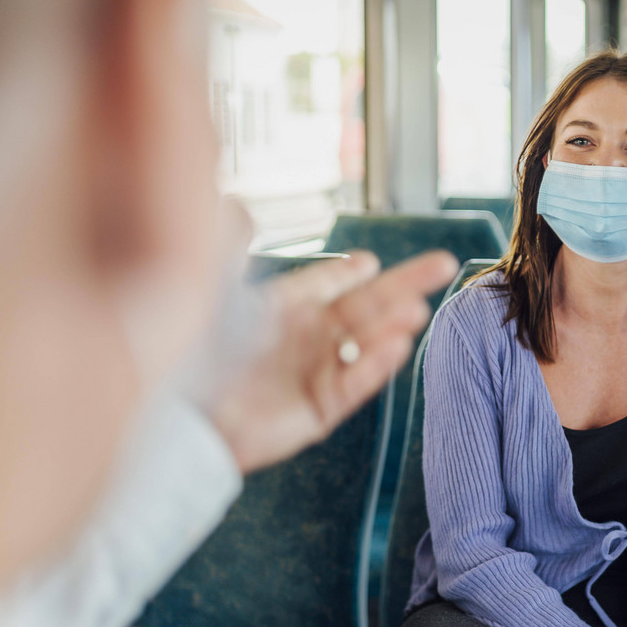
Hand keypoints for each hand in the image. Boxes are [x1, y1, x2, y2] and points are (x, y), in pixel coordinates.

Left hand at [189, 248, 456, 471]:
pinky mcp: (318, 409)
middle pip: (363, 306)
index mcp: (280, 308)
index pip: (323, 282)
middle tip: (443, 263)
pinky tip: (400, 345)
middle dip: (403, 284)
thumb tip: (233, 205)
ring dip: (393, 325)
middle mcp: (304, 338)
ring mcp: (314, 373)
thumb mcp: (208, 293)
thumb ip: (226, 249)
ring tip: (419, 309)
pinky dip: (376, 366)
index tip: (369, 261)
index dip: (346, 270)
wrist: (182, 421)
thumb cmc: (193, 358)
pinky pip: (353, 384)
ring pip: (364, 343)